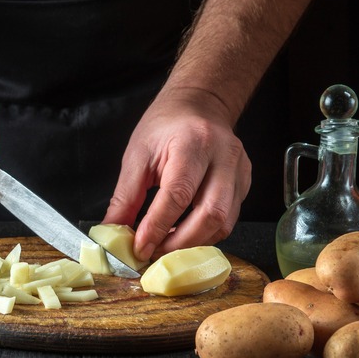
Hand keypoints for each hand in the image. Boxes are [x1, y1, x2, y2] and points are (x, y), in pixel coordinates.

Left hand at [103, 87, 250, 260]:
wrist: (199, 104)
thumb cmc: (166, 125)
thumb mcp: (137, 154)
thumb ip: (125, 196)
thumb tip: (113, 231)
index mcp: (192, 143)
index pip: (177, 194)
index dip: (157, 226)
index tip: (139, 247)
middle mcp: (223, 156)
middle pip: (210, 214)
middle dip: (180, 243)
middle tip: (153, 253)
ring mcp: (239, 170)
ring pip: (224, 222)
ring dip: (193, 243)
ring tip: (166, 247)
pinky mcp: (245, 183)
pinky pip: (229, 219)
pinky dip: (205, 235)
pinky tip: (184, 235)